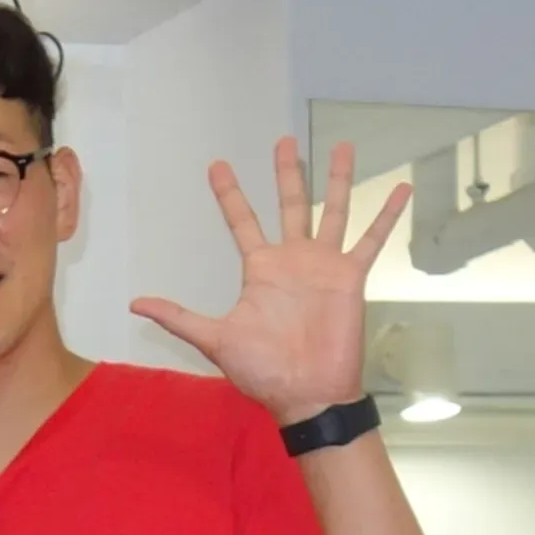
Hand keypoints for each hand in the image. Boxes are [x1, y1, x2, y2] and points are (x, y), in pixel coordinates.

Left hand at [130, 137, 409, 424]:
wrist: (306, 393)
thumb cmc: (263, 369)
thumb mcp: (214, 338)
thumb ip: (178, 317)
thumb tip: (134, 304)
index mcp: (261, 269)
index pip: (241, 220)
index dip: (229, 194)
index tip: (217, 165)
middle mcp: (292, 259)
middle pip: (289, 204)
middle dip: (286, 173)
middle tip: (282, 141)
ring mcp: (324, 265)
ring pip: (332, 210)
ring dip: (338, 179)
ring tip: (343, 145)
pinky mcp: (351, 277)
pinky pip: (371, 240)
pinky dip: (387, 215)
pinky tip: (400, 189)